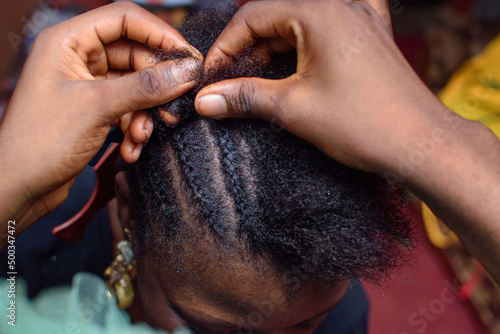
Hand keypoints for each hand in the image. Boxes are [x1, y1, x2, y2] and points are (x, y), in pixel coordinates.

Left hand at [0, 1, 200, 232]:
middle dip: (156, 84)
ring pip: (135, 85)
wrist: (19, 187)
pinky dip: (133, 127)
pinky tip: (130, 148)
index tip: (188, 57)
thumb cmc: (39, 142)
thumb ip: (145, 86)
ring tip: (142, 135)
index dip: (160, 34)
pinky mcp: (94, 110)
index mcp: (68, 41)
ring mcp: (87, 85)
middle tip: (175, 105)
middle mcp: (78, 58)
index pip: (124, 18)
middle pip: (135, 55)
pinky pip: (127, 108)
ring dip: (145, 112)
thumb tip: (186, 70)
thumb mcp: (97, 107)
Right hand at [194, 0, 444, 174]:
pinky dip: (307, 42)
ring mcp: (361, 18)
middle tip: (231, 83)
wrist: (421, 143)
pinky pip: (329, 27)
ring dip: (275, 50)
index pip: (252, 16)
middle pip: (276, 18)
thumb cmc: (364, 124)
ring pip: (300, 24)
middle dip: (248, 50)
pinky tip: (301, 57)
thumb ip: (245, 97)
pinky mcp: (370, 37)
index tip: (212, 75)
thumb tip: (206, 100)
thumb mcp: (294, 109)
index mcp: (320, 13)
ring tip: (259, 81)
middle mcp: (342, 6)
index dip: (225, 47)